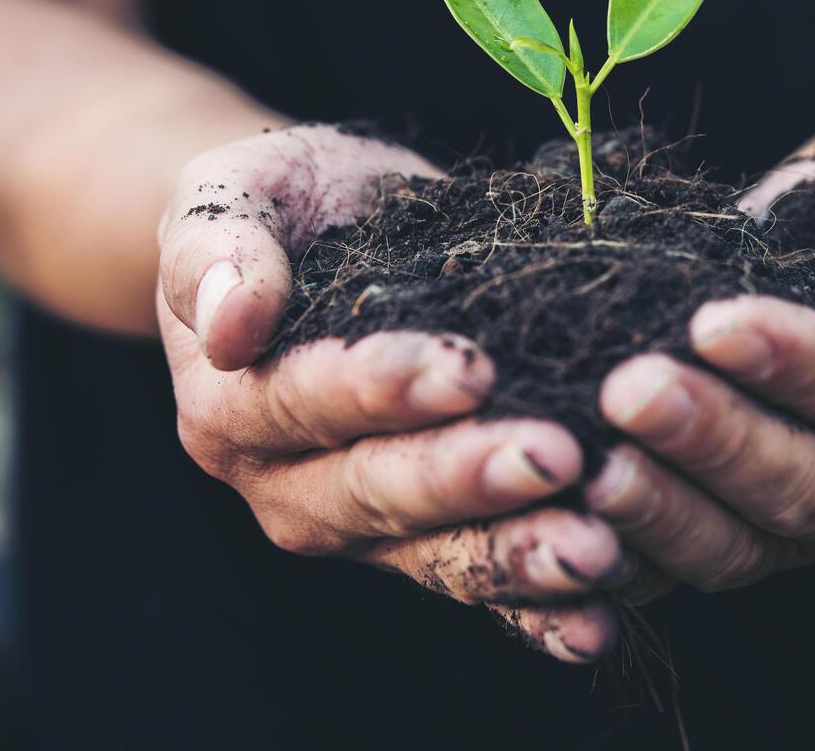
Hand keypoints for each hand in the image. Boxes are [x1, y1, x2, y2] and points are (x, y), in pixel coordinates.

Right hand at [157, 123, 626, 660]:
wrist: (320, 239)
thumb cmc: (284, 205)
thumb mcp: (234, 191)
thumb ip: (217, 246)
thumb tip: (229, 322)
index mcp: (232, 404)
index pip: (306, 400)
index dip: (384, 389)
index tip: (469, 368)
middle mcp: (287, 484)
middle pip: (378, 489)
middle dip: (468, 477)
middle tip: (557, 457)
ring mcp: (358, 524)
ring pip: (435, 552)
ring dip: (516, 557)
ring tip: (596, 551)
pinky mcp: (421, 542)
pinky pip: (475, 587)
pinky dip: (535, 612)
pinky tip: (597, 622)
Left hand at [585, 143, 814, 589]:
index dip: (800, 367)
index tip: (720, 321)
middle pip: (796, 487)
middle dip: (711, 442)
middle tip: (626, 390)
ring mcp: (786, 520)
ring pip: (727, 541)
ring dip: (654, 508)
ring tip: (580, 457)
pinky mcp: (712, 525)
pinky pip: (664, 557)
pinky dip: (610, 547)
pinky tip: (550, 511)